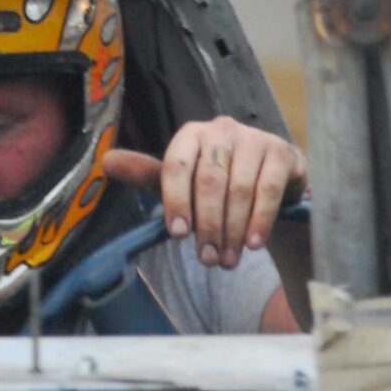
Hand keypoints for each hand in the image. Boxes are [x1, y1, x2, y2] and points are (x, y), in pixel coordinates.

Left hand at [104, 117, 305, 270]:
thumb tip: (107, 160)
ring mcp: (255, 139)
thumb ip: (148, 175)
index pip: (176, 165)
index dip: (175, 201)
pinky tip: (253, 244)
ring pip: (239, 189)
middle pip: (209, 181)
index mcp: (191, 134)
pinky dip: (259, 221)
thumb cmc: (218, 182)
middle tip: (205, 260)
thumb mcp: (182, 182)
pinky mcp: (283, 153)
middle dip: (206, 225)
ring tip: (226, 260)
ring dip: (231, 231)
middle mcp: (222, 130)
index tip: (177, 235)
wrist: (270, 182)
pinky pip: (268, 190)